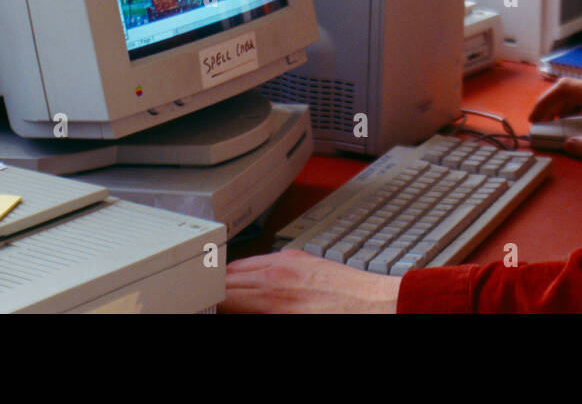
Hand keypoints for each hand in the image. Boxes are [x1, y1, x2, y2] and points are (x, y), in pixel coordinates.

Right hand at [221, 249, 401, 312]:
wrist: (380, 308)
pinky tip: (251, 284)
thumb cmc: (342, 321)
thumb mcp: (286, 323)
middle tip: (205, 303)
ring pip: (243, 265)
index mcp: (270, 295)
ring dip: (229, 281)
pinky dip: (251, 272)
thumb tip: (240, 312)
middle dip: (213, 292)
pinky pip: (264, 260)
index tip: (200, 306)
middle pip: (227, 277)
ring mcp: (289, 261)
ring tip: (221, 296)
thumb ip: (256, 313)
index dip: (207, 302)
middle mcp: (276, 272)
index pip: (221, 294)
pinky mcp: (302, 258)